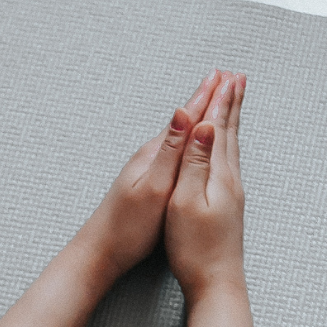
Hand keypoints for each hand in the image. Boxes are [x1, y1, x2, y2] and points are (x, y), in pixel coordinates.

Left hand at [81, 72, 220, 280]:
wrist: (101, 251)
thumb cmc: (128, 227)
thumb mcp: (154, 188)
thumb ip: (170, 152)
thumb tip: (182, 114)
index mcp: (155, 154)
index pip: (187, 118)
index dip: (207, 97)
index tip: (225, 76)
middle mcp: (151, 156)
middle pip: (184, 120)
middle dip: (205, 98)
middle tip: (222, 77)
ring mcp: (149, 168)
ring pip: (181, 134)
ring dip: (198, 115)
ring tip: (210, 99)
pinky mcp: (149, 182)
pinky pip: (176, 150)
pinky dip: (189, 138)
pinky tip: (190, 141)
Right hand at [164, 72, 244, 299]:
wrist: (216, 285)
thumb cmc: (196, 249)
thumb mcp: (186, 202)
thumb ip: (195, 162)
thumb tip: (204, 126)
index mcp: (219, 176)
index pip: (218, 128)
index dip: (219, 101)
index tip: (223, 75)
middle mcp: (231, 181)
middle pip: (231, 133)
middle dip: (231, 104)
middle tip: (236, 78)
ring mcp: (232, 195)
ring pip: (232, 147)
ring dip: (231, 122)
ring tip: (233, 103)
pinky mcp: (229, 208)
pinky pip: (230, 164)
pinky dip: (228, 145)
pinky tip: (227, 148)